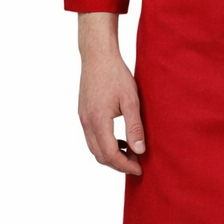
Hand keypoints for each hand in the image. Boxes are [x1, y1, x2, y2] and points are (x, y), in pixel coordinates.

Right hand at [77, 13, 145, 175]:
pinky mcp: (83, 113)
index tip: (140, 169)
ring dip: (111, 155)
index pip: (110, 154)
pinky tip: (120, 140)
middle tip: (137, 164)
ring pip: (94, 148)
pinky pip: (92, 137)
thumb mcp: (131, 100)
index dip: (125, 165)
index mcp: (98, 121)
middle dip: (118, 164)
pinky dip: (105, 145)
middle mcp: (87, 122)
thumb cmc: (116, 74)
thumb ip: (135, 127)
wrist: (97, 55)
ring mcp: (83, 118)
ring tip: (130, 153)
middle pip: (100, 156)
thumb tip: (139, 150)